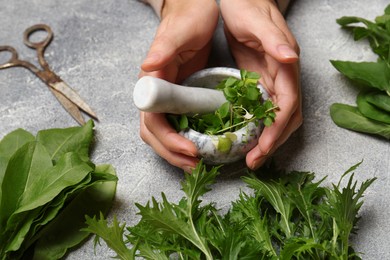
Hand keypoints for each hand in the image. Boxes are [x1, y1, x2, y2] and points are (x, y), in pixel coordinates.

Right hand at [139, 0, 218, 171]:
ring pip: (162, 133)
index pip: (152, 119)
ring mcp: (165, 96)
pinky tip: (199, 147)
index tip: (189, 149)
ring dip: (177, 152)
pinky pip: (175, 125)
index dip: (168, 139)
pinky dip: (184, 140)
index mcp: (151, 80)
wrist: (192, 10)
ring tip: (197, 163)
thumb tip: (148, 66)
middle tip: (195, 165)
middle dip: (172, 153)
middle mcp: (154, 92)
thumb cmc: (188, 18)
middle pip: (154, 133)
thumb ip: (164, 47)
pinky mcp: (177, 97)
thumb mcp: (179, 31)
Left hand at [220, 0, 301, 169]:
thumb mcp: (257, 21)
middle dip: (273, 141)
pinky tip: (245, 135)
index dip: (277, 128)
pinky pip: (263, 108)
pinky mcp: (260, 80)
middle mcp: (283, 75)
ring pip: (277, 116)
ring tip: (251, 156)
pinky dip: (257, 125)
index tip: (263, 147)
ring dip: (266, 138)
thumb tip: (293, 59)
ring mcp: (273, 79)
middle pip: (286, 116)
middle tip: (254, 160)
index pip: (288, 104)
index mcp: (286, 64)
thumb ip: (275, 40)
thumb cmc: (247, 5)